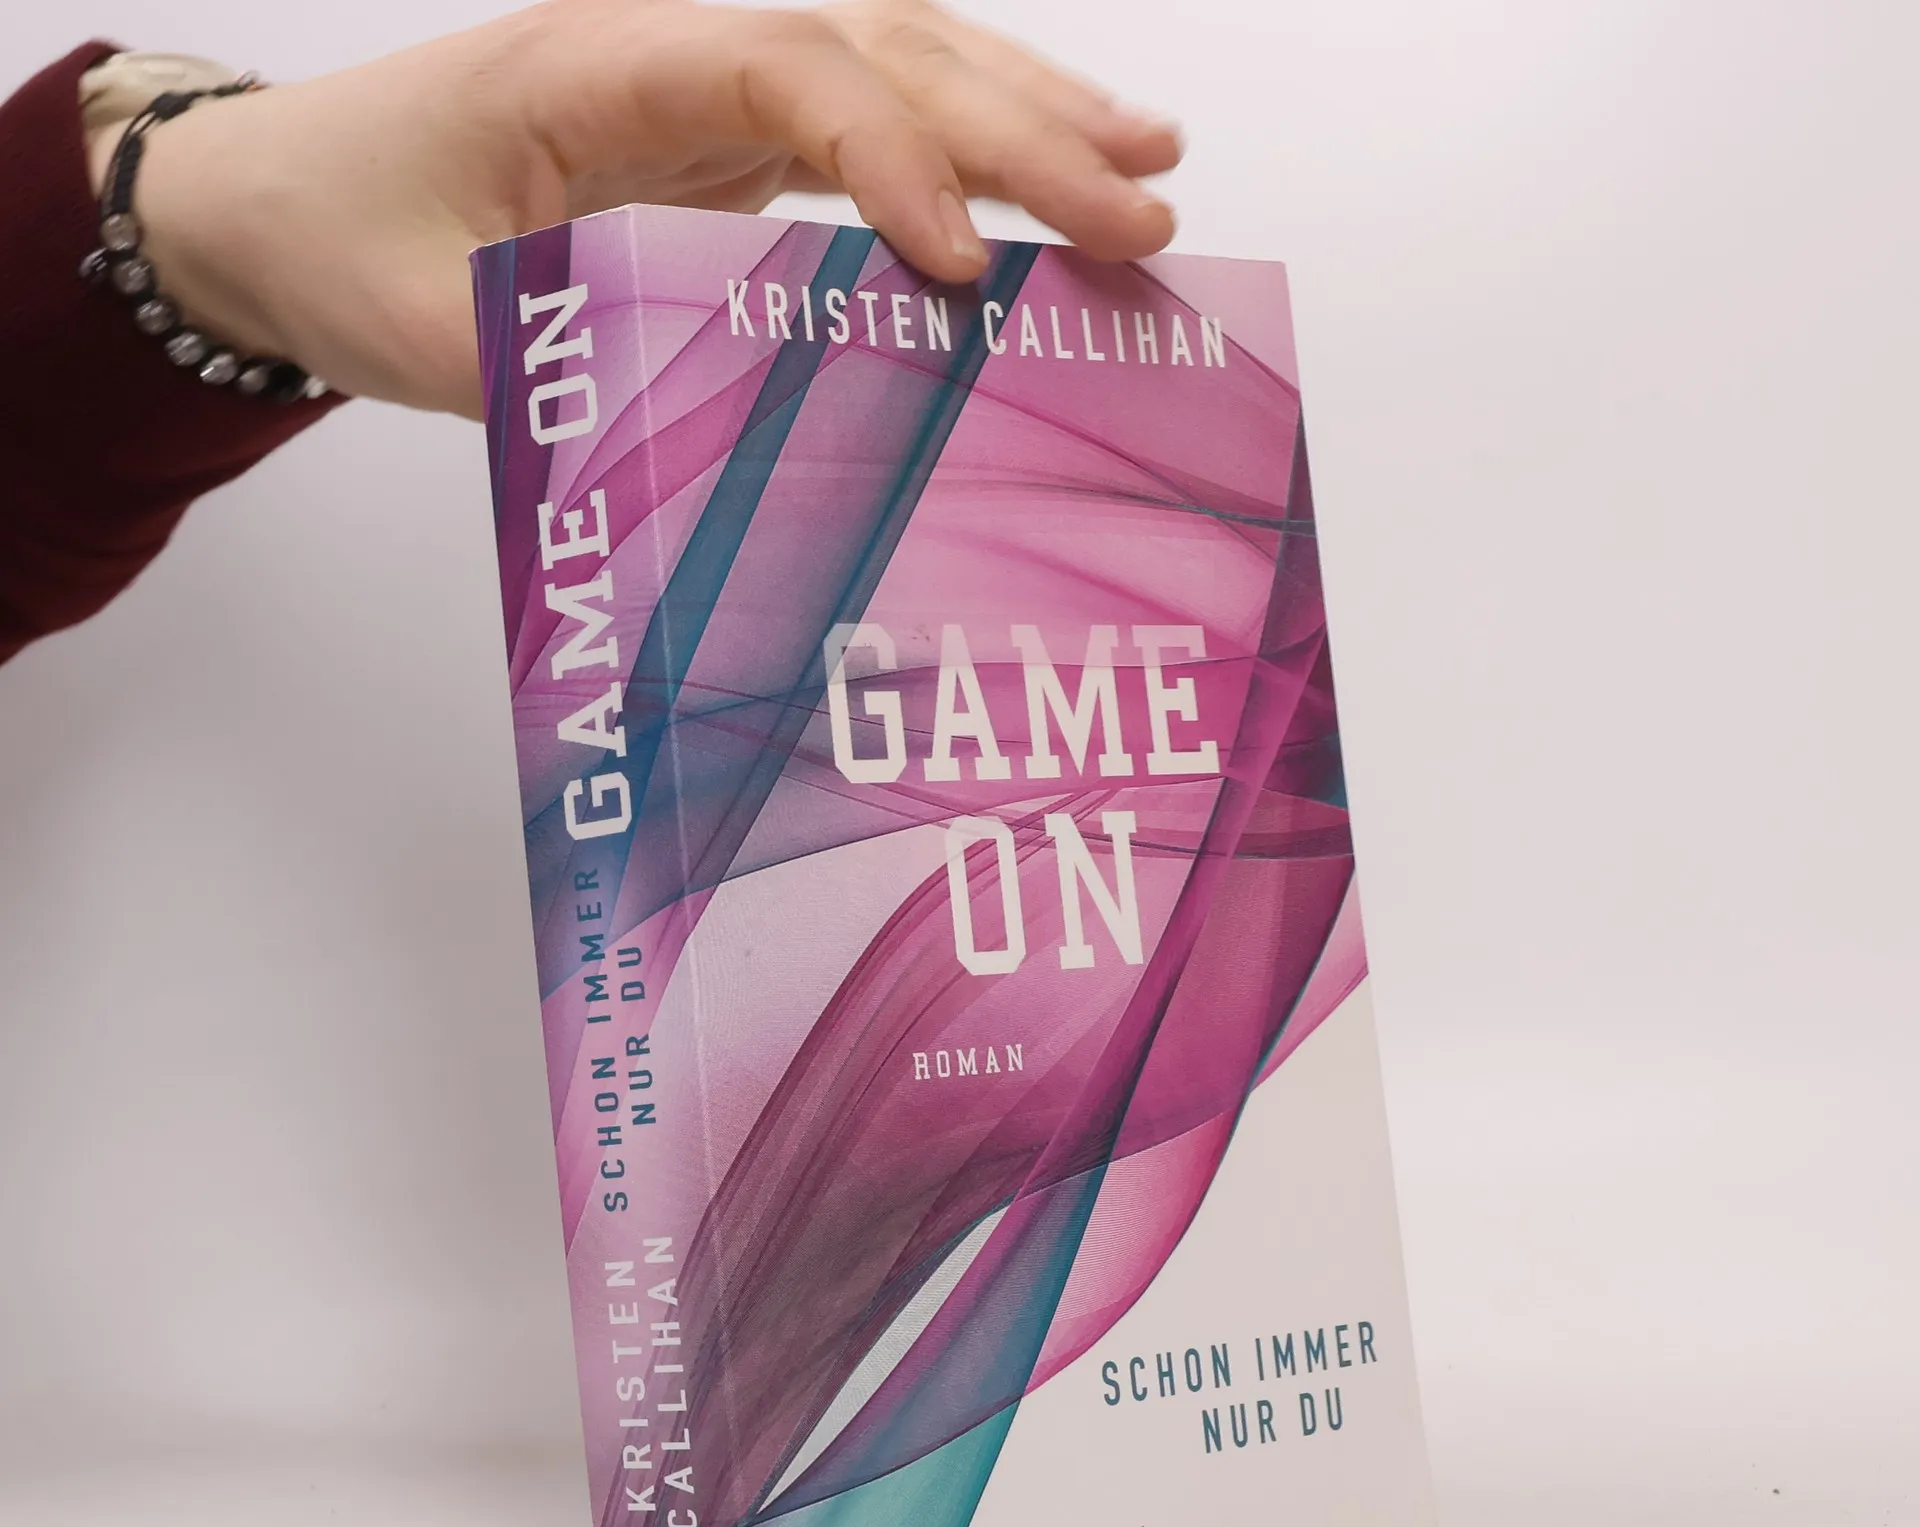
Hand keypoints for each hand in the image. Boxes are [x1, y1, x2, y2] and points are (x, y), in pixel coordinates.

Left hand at [98, 0, 1181, 415]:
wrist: (277, 196)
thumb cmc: (339, 239)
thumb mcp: (428, 330)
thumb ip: (571, 371)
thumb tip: (729, 450)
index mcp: (592, 63)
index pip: (782, 67)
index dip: (890, 153)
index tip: (962, 265)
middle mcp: (670, 47)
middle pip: (878, 48)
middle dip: (1019, 130)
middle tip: (1142, 213)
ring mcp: (704, 85)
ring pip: (896, 60)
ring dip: (1027, 111)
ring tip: (1147, 168)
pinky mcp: (721, 138)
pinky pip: (869, 121)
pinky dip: (967, 150)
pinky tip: (1050, 178)